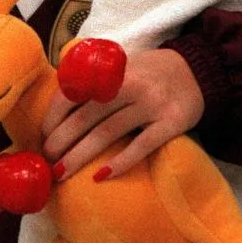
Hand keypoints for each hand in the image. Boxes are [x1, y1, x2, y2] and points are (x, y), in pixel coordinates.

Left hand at [41, 47, 203, 182]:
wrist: (199, 70)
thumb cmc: (150, 72)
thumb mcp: (122, 67)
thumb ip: (96, 81)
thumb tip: (59, 110)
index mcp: (114, 70)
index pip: (75, 92)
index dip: (55, 116)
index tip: (42, 136)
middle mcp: (131, 85)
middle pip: (87, 116)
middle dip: (62, 140)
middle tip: (46, 161)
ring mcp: (152, 105)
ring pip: (108, 133)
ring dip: (81, 155)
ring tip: (62, 172)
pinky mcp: (171, 124)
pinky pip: (142, 146)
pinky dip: (120, 162)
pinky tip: (101, 176)